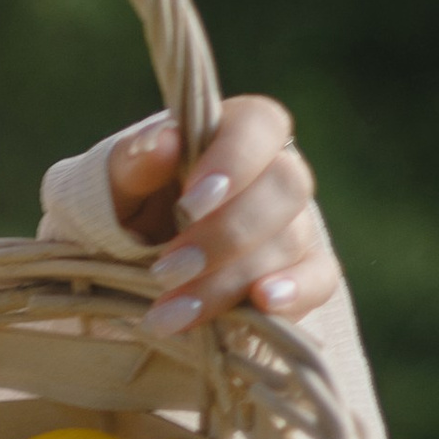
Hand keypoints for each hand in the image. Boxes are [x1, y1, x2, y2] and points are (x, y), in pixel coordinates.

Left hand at [104, 94, 333, 334]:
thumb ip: (135, 161)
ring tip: (173, 312)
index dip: (233, 161)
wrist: (135, 263)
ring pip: (289, 241)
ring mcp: (296, 223)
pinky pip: (320, 280)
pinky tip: (263, 305)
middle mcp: (275, 173)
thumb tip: (164, 141)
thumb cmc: (131, 206)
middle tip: (166, 272)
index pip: (259, 125)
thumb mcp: (118, 183)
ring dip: (230, 280)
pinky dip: (295, 293)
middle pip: (284, 186)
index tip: (189, 204)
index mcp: (235, 132)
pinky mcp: (307, 271)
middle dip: (224, 235)